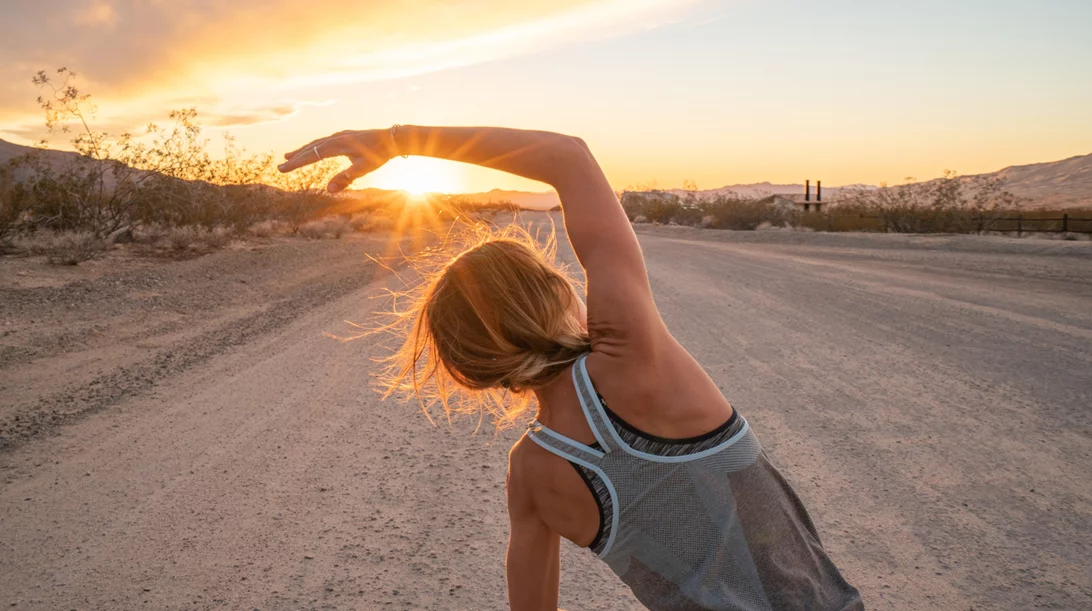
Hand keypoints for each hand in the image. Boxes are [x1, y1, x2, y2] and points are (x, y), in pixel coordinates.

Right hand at [277, 129, 394, 192]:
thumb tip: (328, 191)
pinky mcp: (345, 137)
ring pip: (317, 143)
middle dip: (295, 158)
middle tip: (280, 167)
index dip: (296, 163)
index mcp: (338, 145)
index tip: (283, 169)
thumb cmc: (380, 154)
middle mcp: (336, 138)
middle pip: (311, 148)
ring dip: (303, 151)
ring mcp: (340, 136)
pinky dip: (314, 147)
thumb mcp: (364, 168)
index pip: (312, 155)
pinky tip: (313, 150)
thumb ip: (346, 178)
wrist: (393, 138)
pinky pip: (324, 142)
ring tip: (290, 157)